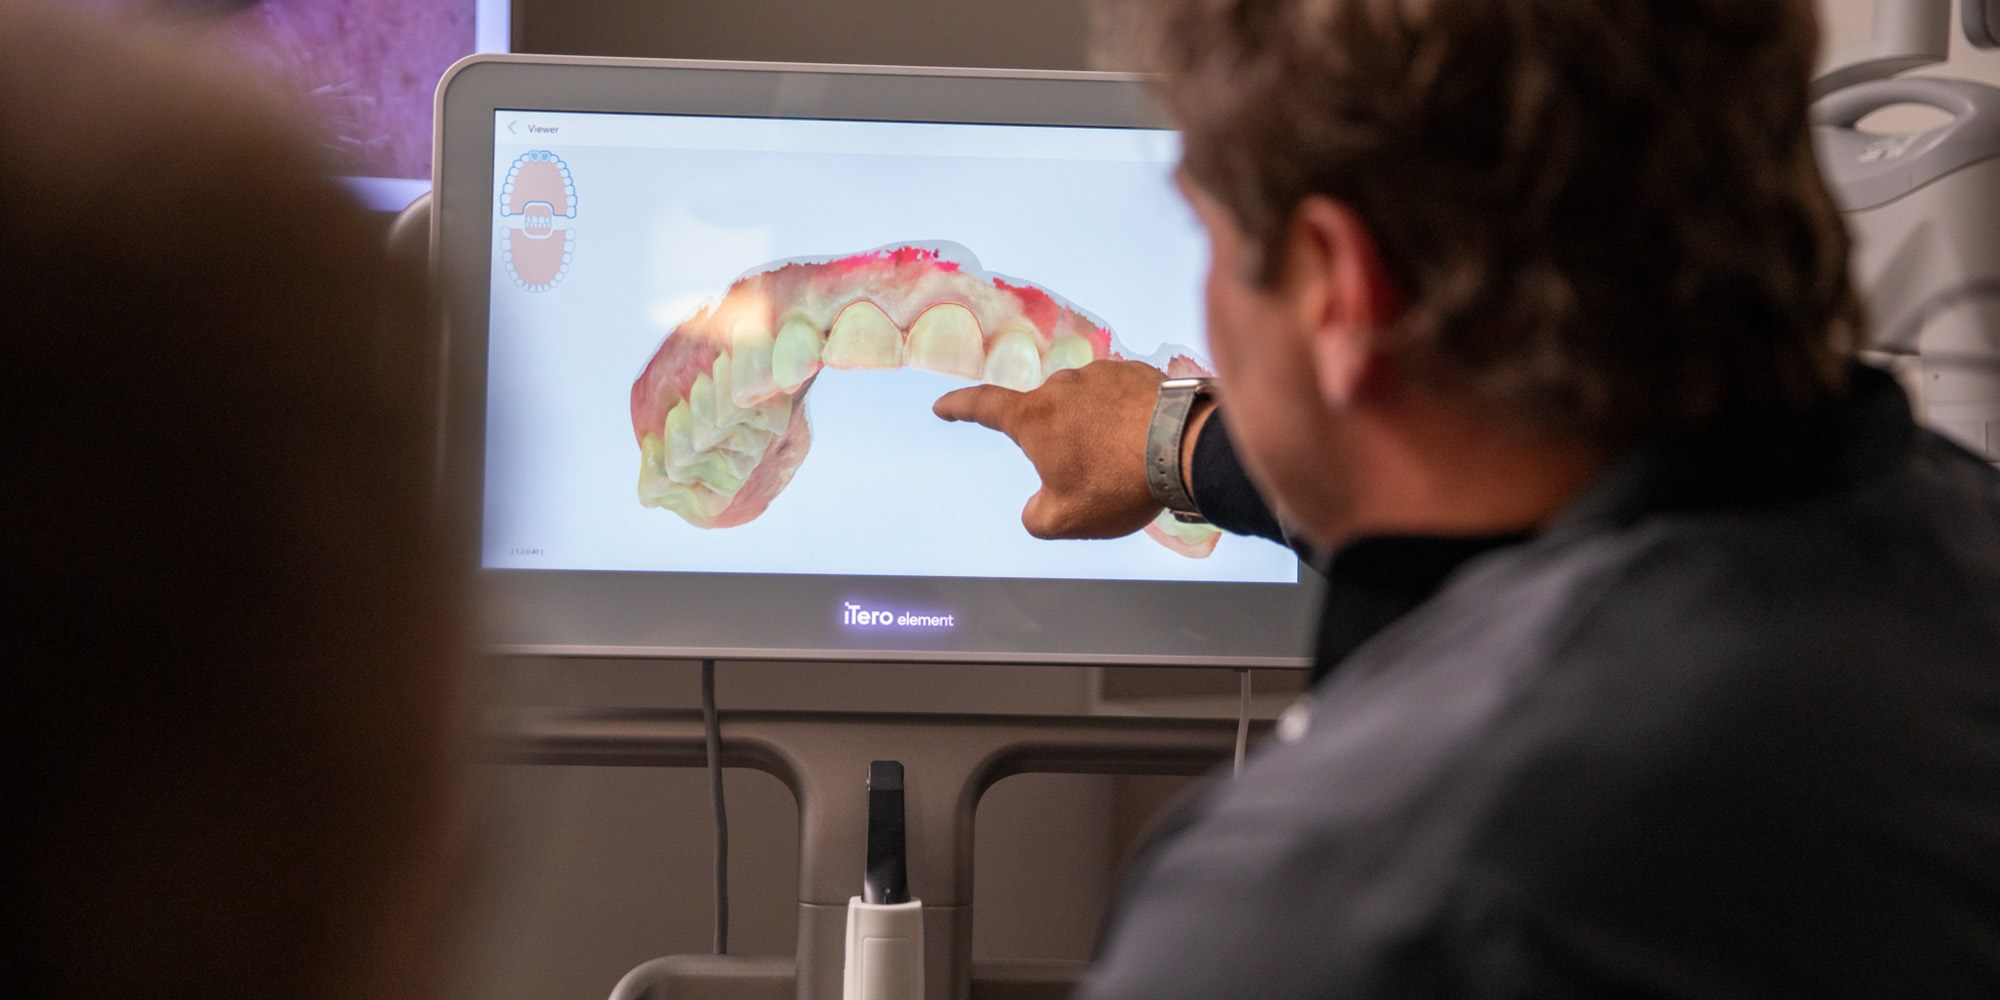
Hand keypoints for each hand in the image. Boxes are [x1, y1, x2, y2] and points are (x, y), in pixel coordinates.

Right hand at [933, 359, 1165, 538]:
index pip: (983, 406)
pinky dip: (1123, 418)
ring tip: (1124, 462)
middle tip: (1088, 474)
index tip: (943, 406)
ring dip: (1094, 428)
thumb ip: (1036, 517)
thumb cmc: (1117, 483)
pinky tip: (1144, 442)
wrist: (1185, 448)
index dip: (959, 406)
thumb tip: (1036, 507)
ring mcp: (1102, 374)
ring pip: (1086, 405)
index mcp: (1034, 417)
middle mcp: (1063, 385)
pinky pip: (1119, 397)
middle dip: (1057, 440)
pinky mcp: (1138, 373)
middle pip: (1046, 414)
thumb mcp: (1066, 519)